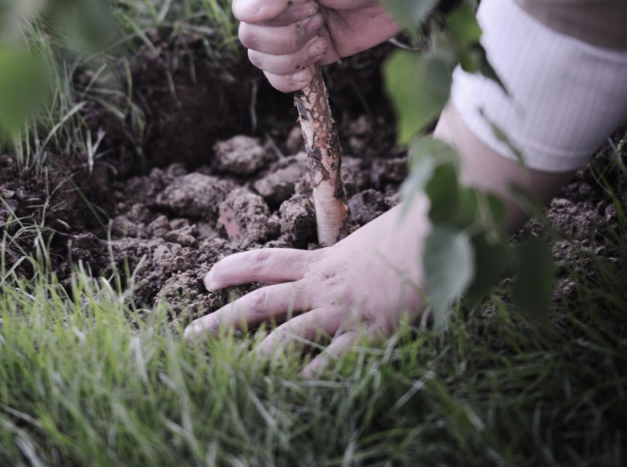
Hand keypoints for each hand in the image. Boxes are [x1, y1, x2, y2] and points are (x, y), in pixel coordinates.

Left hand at [184, 200, 429, 376]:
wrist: (437, 236)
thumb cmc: (410, 233)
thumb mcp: (369, 240)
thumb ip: (351, 254)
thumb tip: (352, 256)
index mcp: (322, 261)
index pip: (266, 260)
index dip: (234, 268)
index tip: (208, 277)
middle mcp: (322, 286)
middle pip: (260, 302)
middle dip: (221, 321)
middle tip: (189, 338)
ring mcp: (341, 311)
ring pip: (285, 336)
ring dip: (254, 356)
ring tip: (228, 374)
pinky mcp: (367, 334)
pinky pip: (330, 361)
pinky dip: (309, 378)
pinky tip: (289, 392)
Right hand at [233, 0, 401, 92]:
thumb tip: (244, 12)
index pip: (243, 9)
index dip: (269, 18)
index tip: (309, 6)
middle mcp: (274, 6)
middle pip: (251, 39)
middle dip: (285, 38)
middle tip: (320, 20)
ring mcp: (289, 32)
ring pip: (263, 61)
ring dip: (292, 58)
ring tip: (323, 40)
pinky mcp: (306, 55)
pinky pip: (279, 78)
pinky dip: (291, 80)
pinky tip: (311, 71)